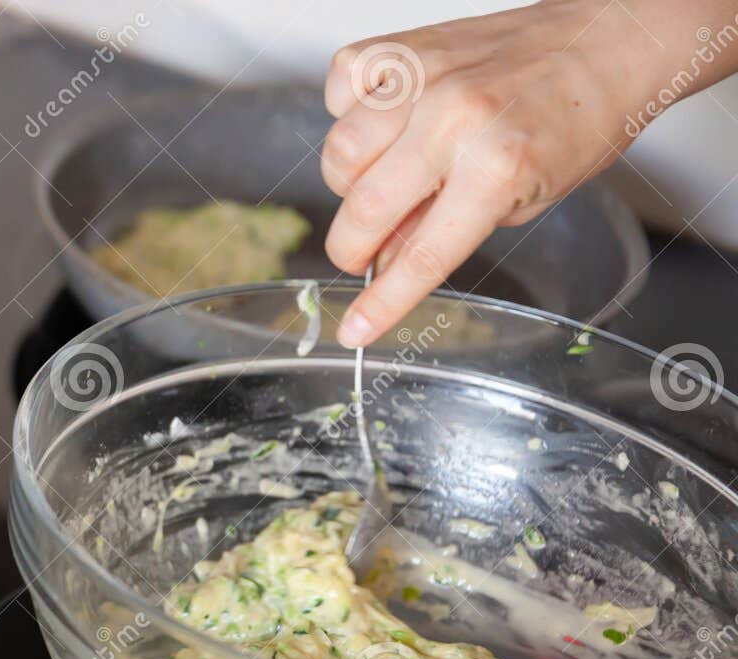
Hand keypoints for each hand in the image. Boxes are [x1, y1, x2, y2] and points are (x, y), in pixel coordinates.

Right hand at [320, 0, 737, 347]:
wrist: (607, 38)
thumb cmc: (579, 118)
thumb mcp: (527, 199)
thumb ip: (449, 228)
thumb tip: (387, 260)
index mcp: (499, 168)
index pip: (422, 256)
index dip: (381, 303)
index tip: (354, 330)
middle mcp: (455, 120)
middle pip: (365, 209)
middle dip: (352, 247)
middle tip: (362, 252)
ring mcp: (425, 78)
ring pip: (340, 152)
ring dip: (348, 183)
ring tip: (379, 181)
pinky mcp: (407, 46)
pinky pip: (341, 87)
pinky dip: (346, 112)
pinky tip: (379, 123)